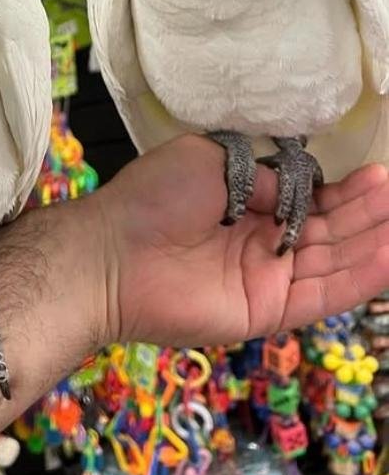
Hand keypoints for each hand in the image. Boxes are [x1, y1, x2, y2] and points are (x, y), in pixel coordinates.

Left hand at [101, 134, 388, 345]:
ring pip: (334, 260)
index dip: (343, 191)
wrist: (112, 252)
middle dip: (366, 211)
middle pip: (329, 229)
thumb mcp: (210, 163)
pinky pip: (323, 294)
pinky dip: (360, 276)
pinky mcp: (268, 311)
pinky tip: (388, 253)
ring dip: (373, 240)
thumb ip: (262, 176)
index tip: (379, 174)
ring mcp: (267, 278)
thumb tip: (303, 184)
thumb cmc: (152, 198)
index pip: (307, 200)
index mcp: (245, 204)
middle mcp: (262, 242)